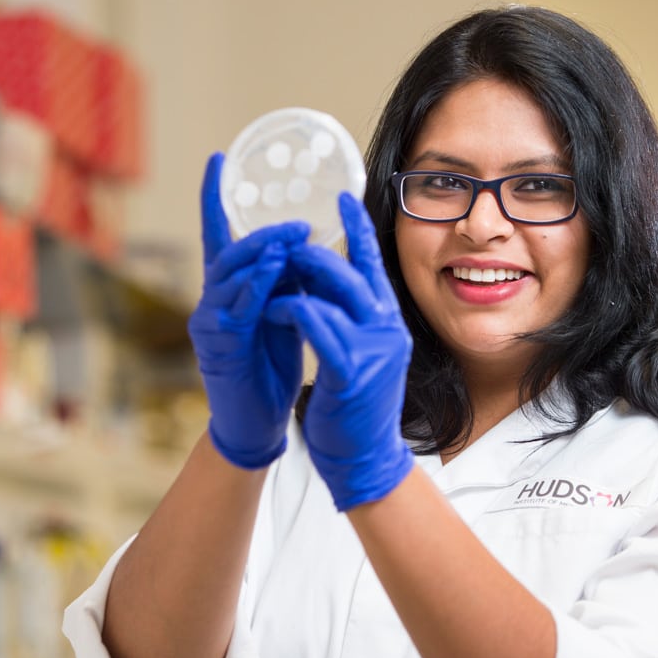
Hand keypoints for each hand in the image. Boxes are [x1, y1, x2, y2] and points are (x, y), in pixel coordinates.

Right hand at [188, 153, 309, 468]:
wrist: (255, 420)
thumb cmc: (270, 364)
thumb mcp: (282, 312)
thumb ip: (285, 278)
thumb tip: (304, 242)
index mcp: (231, 287)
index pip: (220, 234)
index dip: (214, 197)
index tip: (217, 158)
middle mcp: (214, 297)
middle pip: (228, 250)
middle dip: (262, 232)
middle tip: (299, 224)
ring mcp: (210, 320)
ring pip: (229, 275)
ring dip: (260, 254)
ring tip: (288, 241)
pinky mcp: (215, 345)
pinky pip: (234, 309)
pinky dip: (254, 289)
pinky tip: (273, 276)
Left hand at [266, 193, 414, 510]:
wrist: (364, 460)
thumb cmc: (355, 408)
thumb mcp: (358, 354)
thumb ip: (350, 318)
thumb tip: (324, 282)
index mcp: (388, 322)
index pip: (375, 264)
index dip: (358, 228)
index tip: (344, 196)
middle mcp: (387, 328)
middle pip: (349, 269)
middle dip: (311, 254)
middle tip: (284, 248)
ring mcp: (373, 347)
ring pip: (331, 290)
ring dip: (294, 282)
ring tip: (270, 287)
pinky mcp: (352, 368)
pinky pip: (315, 321)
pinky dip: (289, 309)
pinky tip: (273, 312)